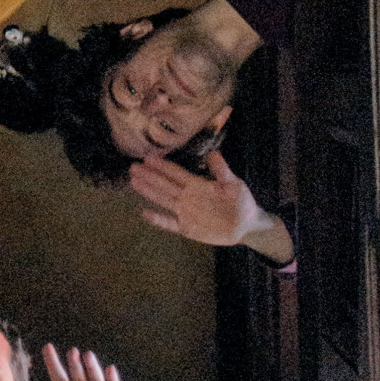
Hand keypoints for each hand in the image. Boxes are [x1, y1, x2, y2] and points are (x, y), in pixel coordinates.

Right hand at [129, 150, 277, 252]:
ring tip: (134, 182)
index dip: (162, 165)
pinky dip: (158, 219)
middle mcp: (187, 197)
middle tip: (133, 167)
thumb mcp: (234, 184)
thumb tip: (213, 152)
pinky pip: (170, 224)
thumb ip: (222, 170)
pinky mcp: (187, 228)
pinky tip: (145, 213)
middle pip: (164, 184)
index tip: (147, 157)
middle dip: (149, 176)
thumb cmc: (242, 201)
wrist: (246, 225)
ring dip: (149, 191)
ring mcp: (185, 212)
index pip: (175, 173)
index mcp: (197, 185)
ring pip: (163, 200)